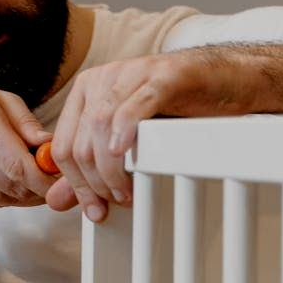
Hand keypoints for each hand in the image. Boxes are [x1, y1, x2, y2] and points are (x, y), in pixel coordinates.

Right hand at [0, 87, 57, 208]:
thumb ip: (28, 124)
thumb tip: (51, 148)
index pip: (19, 165)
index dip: (45, 179)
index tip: (62, 180)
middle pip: (15, 185)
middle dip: (40, 187)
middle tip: (53, 180)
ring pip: (6, 197)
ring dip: (25, 193)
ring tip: (30, 177)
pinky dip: (7, 196)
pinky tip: (6, 180)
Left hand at [46, 50, 252, 220]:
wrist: (226, 80)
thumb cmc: (180, 108)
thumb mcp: (127, 140)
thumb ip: (90, 169)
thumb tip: (56, 201)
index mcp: (87, 91)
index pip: (62, 146)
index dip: (75, 184)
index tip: (94, 208)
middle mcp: (102, 79)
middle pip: (80, 143)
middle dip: (93, 183)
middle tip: (115, 202)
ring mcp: (131, 74)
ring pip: (100, 129)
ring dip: (111, 170)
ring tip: (126, 191)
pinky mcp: (162, 77)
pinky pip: (133, 107)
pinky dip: (123, 133)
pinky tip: (123, 153)